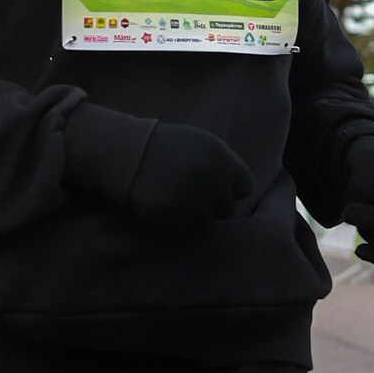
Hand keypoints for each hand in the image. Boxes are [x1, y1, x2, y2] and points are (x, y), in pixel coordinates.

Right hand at [127, 122, 253, 236]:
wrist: (129, 153)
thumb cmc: (168, 147)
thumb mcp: (201, 142)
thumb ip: (224, 164)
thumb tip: (240, 190)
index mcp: (220, 157)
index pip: (244, 187)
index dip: (229, 188)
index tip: (214, 185)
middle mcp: (210, 178)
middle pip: (226, 208)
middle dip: (212, 203)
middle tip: (192, 193)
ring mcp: (192, 198)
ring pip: (209, 223)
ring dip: (196, 216)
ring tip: (180, 201)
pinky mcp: (173, 215)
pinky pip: (188, 229)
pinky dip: (181, 222)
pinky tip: (169, 207)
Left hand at [342, 136, 373, 267]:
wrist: (370, 168)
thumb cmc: (369, 161)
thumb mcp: (363, 160)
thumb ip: (362, 184)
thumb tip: (356, 215)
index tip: (369, 184)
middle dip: (370, 225)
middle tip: (348, 211)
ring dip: (372, 238)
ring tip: (359, 220)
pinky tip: (359, 248)